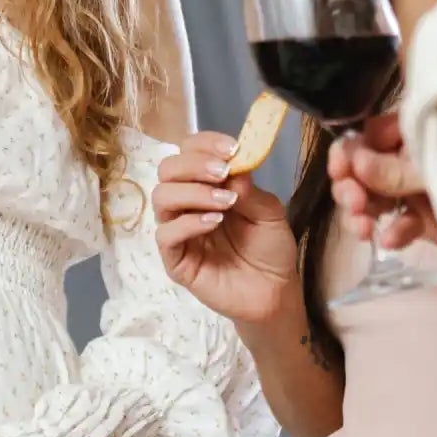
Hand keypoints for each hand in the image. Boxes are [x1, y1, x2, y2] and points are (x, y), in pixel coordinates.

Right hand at [152, 131, 299, 324]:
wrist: (275, 291)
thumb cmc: (270, 248)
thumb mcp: (269, 212)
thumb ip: (249, 189)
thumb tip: (232, 167)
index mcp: (207, 185)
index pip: (189, 152)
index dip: (204, 144)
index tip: (231, 148)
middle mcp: (187, 203)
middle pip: (167, 169)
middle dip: (193, 164)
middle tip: (222, 173)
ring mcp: (178, 230)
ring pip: (161, 197)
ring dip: (193, 192)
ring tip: (225, 203)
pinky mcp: (175, 259)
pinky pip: (165, 234)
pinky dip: (188, 223)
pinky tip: (213, 223)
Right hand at [329, 115, 436, 249]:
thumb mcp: (432, 168)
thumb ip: (393, 170)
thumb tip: (355, 162)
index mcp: (411, 133)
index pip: (367, 137)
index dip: (348, 153)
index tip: (339, 170)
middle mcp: (407, 159)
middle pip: (362, 171)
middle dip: (351, 188)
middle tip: (354, 203)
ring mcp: (415, 190)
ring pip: (374, 200)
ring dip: (363, 215)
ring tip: (364, 229)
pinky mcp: (425, 221)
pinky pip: (399, 225)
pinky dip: (393, 234)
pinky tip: (390, 241)